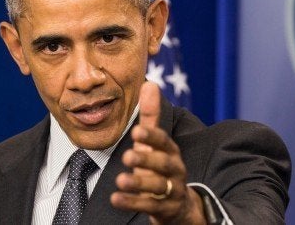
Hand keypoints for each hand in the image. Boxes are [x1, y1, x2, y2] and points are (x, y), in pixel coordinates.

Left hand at [110, 82, 205, 223]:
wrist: (179, 206)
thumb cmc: (160, 167)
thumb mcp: (155, 143)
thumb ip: (151, 116)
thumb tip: (150, 84)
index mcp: (170, 152)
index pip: (164, 142)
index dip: (152, 137)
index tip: (137, 131)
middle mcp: (174, 170)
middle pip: (163, 165)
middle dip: (146, 160)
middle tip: (127, 156)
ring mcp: (170, 191)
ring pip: (157, 187)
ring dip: (138, 183)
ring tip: (120, 180)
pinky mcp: (164, 210)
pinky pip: (148, 206)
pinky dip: (132, 202)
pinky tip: (115, 198)